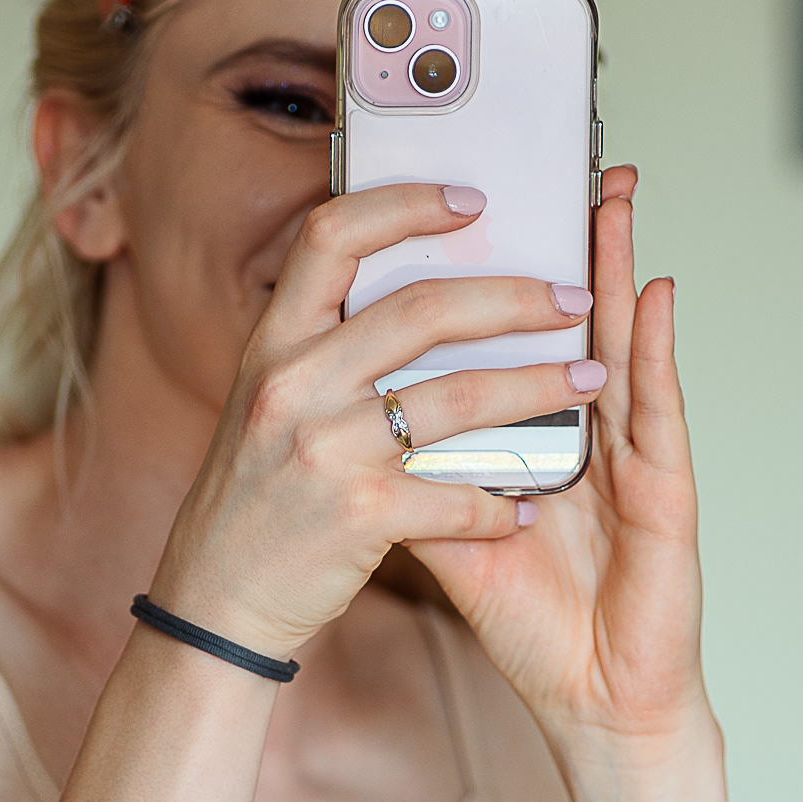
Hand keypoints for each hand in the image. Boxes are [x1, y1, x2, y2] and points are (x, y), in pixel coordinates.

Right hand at [153, 182, 608, 657]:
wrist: (213, 600)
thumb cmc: (254, 503)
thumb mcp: (266, 406)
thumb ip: (321, 353)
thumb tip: (410, 298)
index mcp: (272, 345)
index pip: (332, 237)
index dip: (404, 205)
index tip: (471, 201)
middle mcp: (292, 385)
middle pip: (420, 308)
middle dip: (513, 298)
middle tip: (571, 300)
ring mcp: (323, 449)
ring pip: (456, 397)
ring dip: (536, 386)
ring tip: (589, 380)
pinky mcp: (355, 515)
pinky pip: (453, 496)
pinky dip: (498, 504)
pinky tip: (525, 506)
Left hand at [411, 165, 709, 747]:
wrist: (593, 696)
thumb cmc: (531, 618)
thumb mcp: (452, 537)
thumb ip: (411, 477)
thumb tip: (347, 426)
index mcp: (535, 437)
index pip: (513, 342)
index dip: (498, 280)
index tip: (468, 215)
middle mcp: (585, 434)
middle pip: (571, 322)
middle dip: (564, 244)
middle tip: (558, 170)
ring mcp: (628, 457)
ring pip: (620, 342)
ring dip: (617, 266)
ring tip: (611, 194)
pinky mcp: (664, 491)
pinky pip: (659, 408)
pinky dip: (656, 347)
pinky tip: (655, 294)